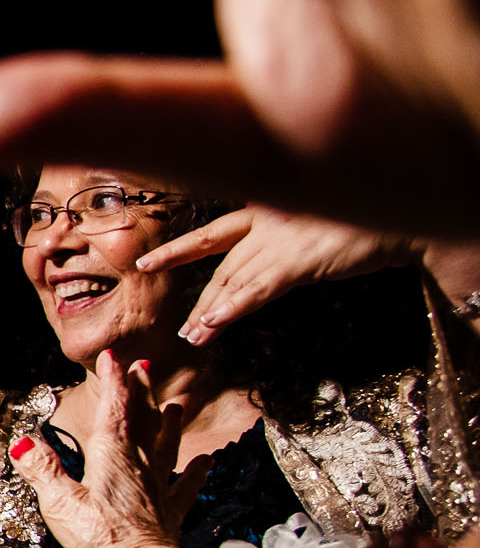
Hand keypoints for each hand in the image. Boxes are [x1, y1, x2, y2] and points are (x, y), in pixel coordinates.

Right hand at [8, 351, 208, 547]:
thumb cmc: (101, 539)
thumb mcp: (61, 503)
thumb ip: (43, 470)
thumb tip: (22, 441)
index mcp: (112, 456)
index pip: (113, 409)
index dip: (113, 381)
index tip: (113, 357)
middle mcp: (140, 464)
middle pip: (142, 419)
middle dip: (141, 391)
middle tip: (144, 366)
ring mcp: (158, 487)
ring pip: (166, 444)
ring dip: (169, 423)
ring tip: (175, 405)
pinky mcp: (170, 511)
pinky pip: (186, 484)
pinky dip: (196, 470)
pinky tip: (206, 460)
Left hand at [137, 207, 421, 346]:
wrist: (400, 217)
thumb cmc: (366, 218)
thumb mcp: (318, 222)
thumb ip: (290, 238)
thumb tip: (276, 260)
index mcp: (266, 209)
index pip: (212, 233)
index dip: (178, 250)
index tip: (147, 262)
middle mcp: (265, 223)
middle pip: (220, 267)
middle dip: (201, 300)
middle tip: (183, 329)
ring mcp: (278, 242)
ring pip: (232, 282)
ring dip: (210, 313)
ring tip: (193, 338)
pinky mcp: (296, 263)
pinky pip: (256, 291)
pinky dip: (232, 309)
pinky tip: (213, 325)